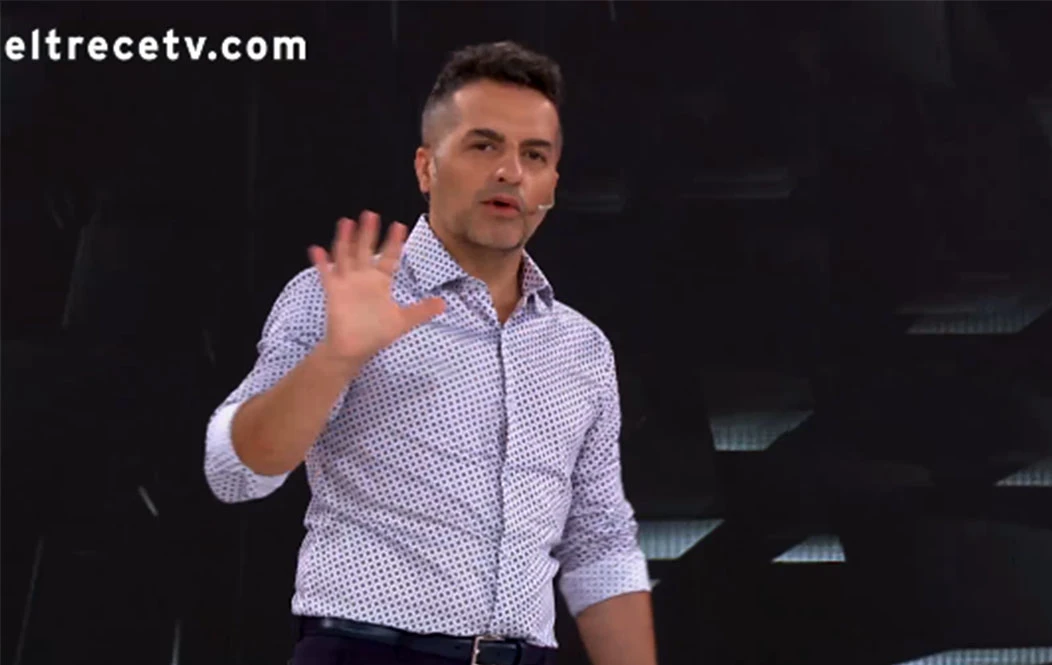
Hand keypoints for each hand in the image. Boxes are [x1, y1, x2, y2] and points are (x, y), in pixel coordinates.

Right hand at [307, 211, 444, 364]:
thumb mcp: (402, 321)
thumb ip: (421, 311)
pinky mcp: (334, 291)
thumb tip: (444, 304)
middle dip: (368, 233)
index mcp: (380, 282)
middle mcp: (364, 278)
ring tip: (347, 222)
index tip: (399, 225)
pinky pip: (327, 274)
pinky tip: (316, 250)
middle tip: (371, 214)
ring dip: (345, 240)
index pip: (389, 257)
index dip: (394, 242)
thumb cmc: (376, 333)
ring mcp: (348, 283)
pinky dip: (322, 263)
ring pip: (346, 256)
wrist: (354, 349)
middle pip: (366, 250)